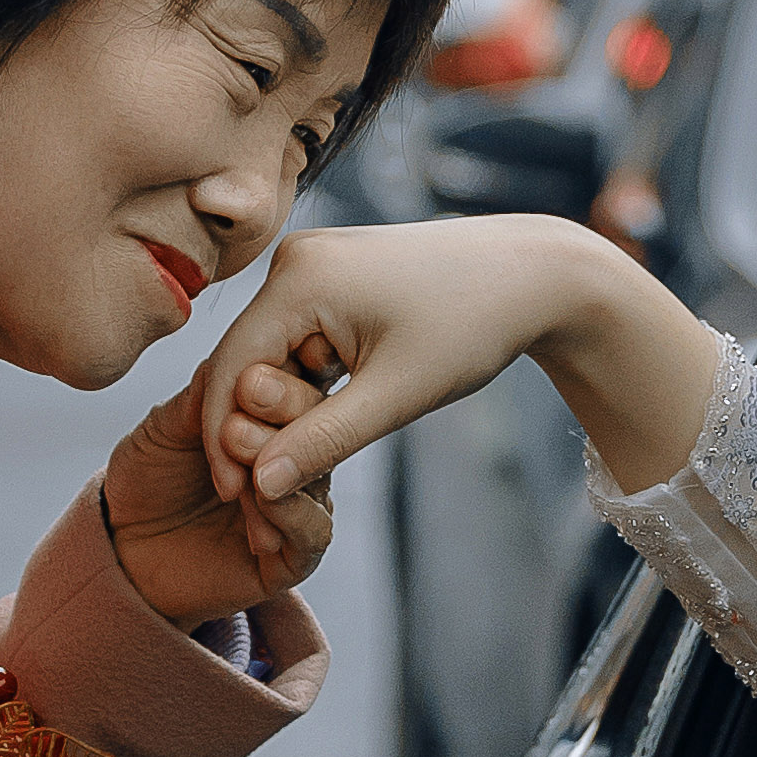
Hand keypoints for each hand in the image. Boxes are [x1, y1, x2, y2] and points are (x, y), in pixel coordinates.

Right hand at [194, 215, 728, 551]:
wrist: (533, 275)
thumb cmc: (474, 326)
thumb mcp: (397, 394)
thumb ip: (323, 441)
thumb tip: (259, 485)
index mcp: (300, 277)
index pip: (230, 367)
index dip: (223, 436)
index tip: (233, 498)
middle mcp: (293, 259)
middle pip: (245, 361)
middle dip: (253, 428)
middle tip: (263, 497)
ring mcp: (311, 264)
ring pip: (273, 355)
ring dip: (284, 408)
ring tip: (300, 463)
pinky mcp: (330, 277)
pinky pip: (299, 340)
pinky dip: (307, 384)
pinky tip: (325, 419)